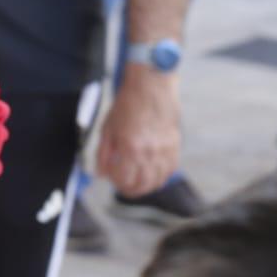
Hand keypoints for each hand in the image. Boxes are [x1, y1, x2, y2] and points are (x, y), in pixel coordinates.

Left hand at [96, 65, 180, 196]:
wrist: (150, 86)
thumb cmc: (127, 104)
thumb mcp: (107, 128)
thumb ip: (103, 154)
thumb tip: (102, 174)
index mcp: (130, 147)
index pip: (123, 179)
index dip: (116, 183)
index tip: (112, 179)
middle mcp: (149, 152)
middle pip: (142, 185)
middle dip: (130, 190)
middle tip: (124, 187)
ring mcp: (164, 149)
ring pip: (158, 181)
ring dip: (146, 187)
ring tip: (138, 185)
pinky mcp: (174, 145)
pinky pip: (170, 170)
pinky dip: (161, 177)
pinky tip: (153, 176)